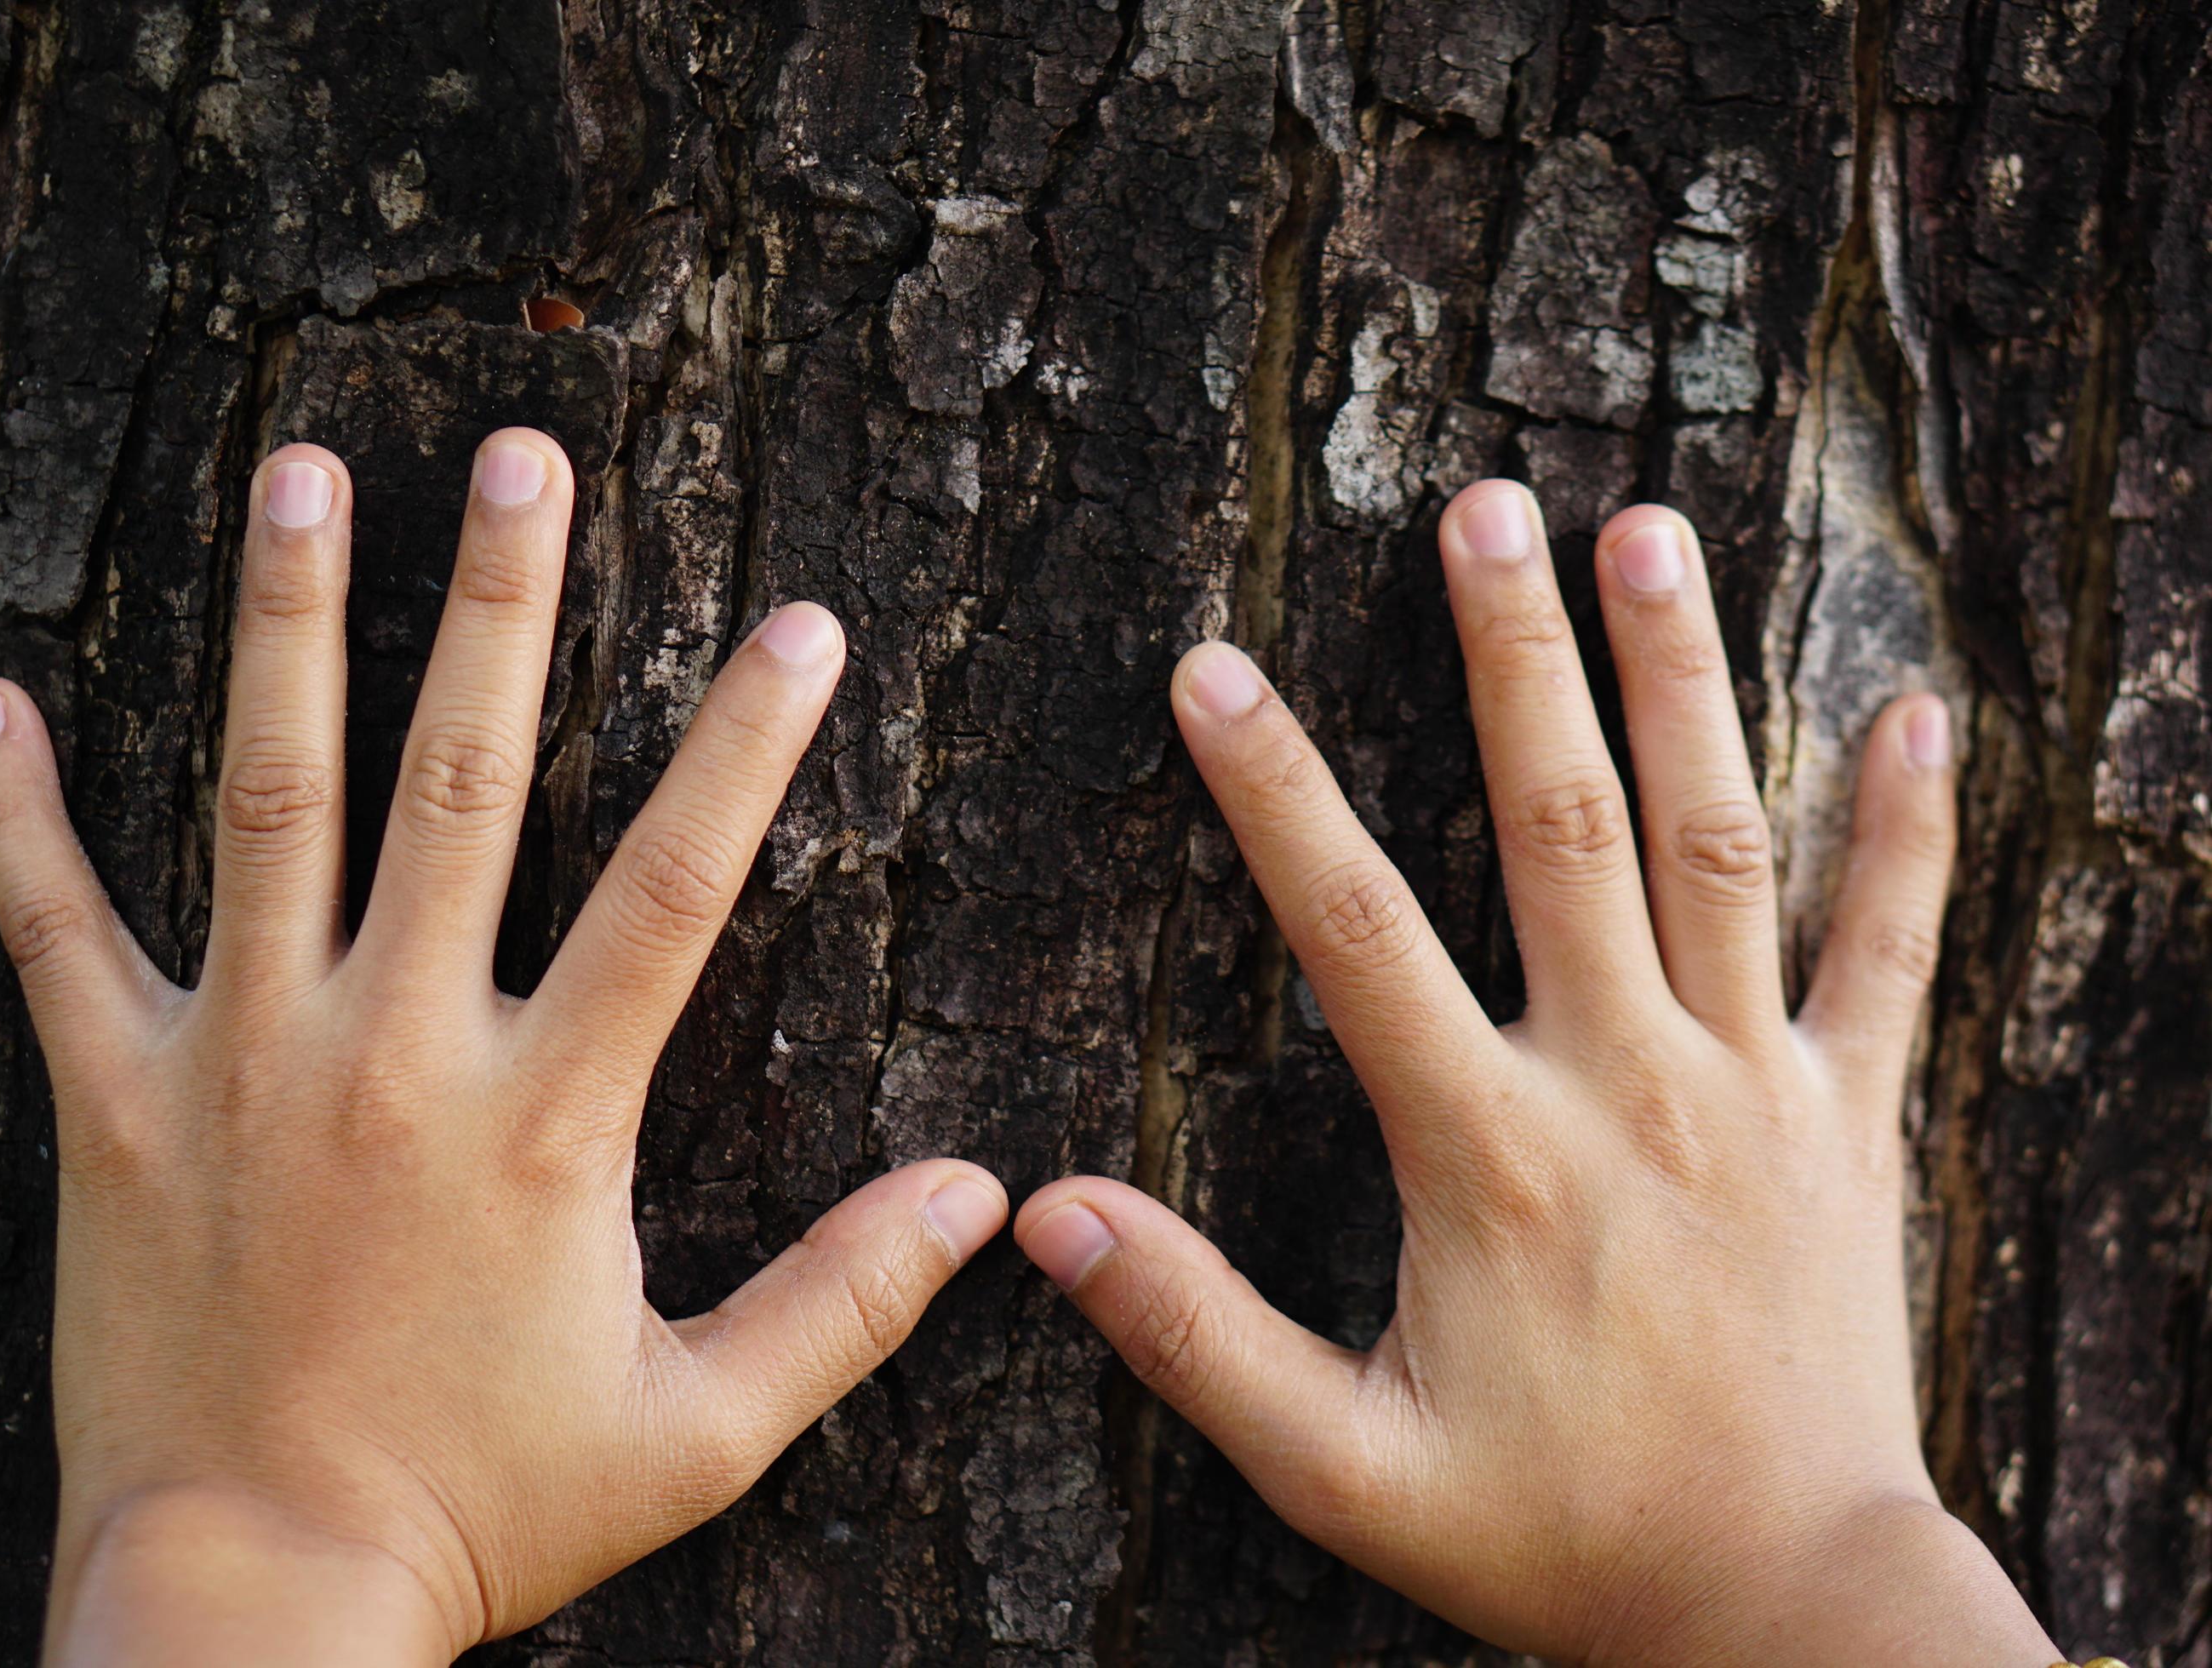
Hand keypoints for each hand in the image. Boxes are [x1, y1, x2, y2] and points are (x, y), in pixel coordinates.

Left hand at [0, 432, 1009, 1662]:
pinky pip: (49, 937)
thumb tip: (987, 1198)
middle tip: (525, 453)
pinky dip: (12, 820)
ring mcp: (240, 1066)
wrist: (257, 1604)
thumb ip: (845, 1303)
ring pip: (265, 806)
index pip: (670, 892)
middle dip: (501, 606)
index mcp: (543, 1122)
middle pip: (458, 787)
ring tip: (303, 472)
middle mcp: (391, 1056)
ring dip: (286, 629)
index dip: (748, 750)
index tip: (803, 623)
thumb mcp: (697, 1431)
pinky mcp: (113, 1107)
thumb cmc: (483, 1517)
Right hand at [1015, 483, 2056, 1662]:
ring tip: (1648, 530)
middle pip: (1560, 827)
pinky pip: (1893, 953)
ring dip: (1681, 679)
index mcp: (1492, 1154)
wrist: (1785, 1610)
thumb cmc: (1557, 1541)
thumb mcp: (1343, 1469)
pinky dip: (1911, 830)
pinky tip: (1919, 712)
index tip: (1212, 668)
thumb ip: (1195, 1338)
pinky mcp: (1853, 1122)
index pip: (1353, 929)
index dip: (1273, 789)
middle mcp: (1628, 1085)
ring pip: (1719, 844)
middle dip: (1513, 655)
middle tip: (1483, 507)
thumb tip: (1047, 1217)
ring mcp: (1757, 1090)